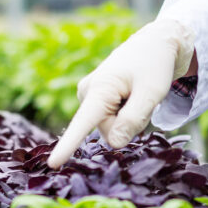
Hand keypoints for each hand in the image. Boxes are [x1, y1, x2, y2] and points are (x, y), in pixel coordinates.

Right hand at [46, 18, 195, 168]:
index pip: (83, 123)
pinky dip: (126, 114)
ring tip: (136, 93)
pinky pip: (112, 121)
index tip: (53, 163)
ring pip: (111, 128)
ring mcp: (89, 97)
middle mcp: (87, 93)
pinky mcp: (95, 101)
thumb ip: (133, 119)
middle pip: (109, 131)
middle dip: (130, 124)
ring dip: (130, 118)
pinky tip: (130, 95)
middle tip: (142, 98)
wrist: (154, 44)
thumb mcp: (152, 92)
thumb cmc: (154, 65)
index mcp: (99, 89)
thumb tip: (114, 143)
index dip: (68, 145)